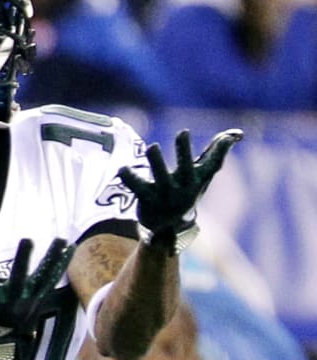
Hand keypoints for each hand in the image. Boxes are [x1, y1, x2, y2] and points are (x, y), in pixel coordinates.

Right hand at [0, 238, 73, 359]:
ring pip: (42, 277)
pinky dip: (60, 263)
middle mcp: (13, 301)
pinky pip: (51, 278)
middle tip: (27, 240)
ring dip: (51, 259)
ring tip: (61, 240)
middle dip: (22, 260)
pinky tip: (69, 248)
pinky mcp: (39, 297)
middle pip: (19, 279)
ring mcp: (29, 300)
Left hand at [118, 128, 243, 255]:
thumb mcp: (202, 174)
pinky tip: (122, 168)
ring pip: (161, 178)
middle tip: (183, 133)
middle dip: (185, 152)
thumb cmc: (187, 190)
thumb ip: (216, 152)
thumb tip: (237, 134)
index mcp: (197, 178)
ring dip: (157, 163)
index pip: (212, 164)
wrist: (169, 226)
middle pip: (186, 168)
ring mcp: (165, 194)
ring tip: (152, 147)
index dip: (220, 149)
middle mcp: (184, 187)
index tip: (228, 135)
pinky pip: (137, 188)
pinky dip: (130, 178)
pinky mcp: (146, 200)